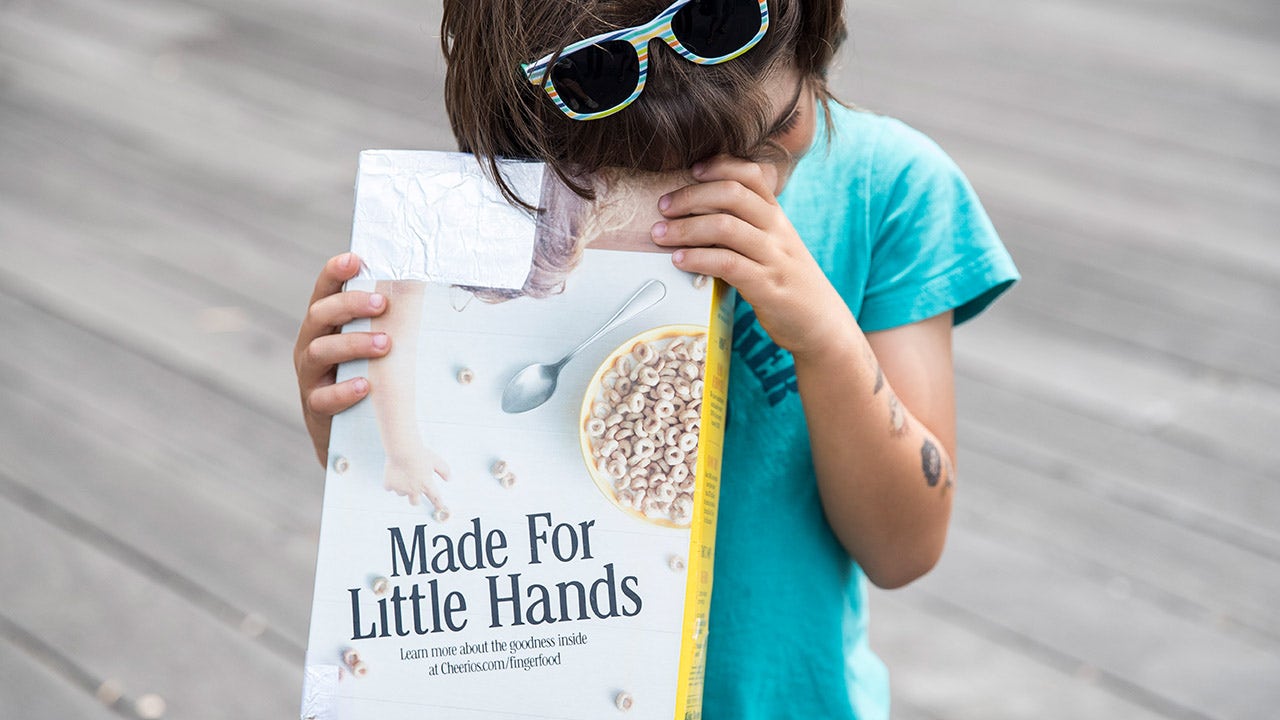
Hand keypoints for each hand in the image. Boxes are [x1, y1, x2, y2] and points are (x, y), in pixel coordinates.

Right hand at [293, 253, 391, 465]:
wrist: (348, 439)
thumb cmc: (368, 381)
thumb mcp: (373, 351)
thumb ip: (386, 325)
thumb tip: (427, 296)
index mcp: (324, 327)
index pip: (323, 292)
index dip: (335, 273)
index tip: (355, 259)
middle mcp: (310, 346)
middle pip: (320, 315)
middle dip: (350, 305)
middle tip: (383, 304)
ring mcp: (311, 378)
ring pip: (318, 352)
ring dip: (352, 344)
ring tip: (384, 344)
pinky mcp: (316, 409)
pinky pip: (323, 398)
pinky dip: (344, 391)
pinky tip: (366, 385)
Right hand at [383, 445, 451, 512]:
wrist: (403, 449)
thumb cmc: (420, 453)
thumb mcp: (436, 461)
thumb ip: (444, 471)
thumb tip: (449, 479)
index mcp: (426, 485)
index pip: (435, 498)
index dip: (438, 503)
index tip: (440, 508)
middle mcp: (414, 490)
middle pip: (415, 503)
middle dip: (415, 498)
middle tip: (414, 489)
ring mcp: (400, 488)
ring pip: (402, 493)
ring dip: (403, 487)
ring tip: (403, 473)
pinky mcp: (389, 484)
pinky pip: (389, 487)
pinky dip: (391, 482)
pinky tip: (393, 473)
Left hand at [649, 156, 852, 357]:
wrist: (821, 324)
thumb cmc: (788, 283)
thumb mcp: (775, 246)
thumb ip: (748, 226)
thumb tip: (700, 212)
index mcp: (778, 216)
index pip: (751, 174)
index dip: (720, 165)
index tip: (693, 170)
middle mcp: (777, 230)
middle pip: (732, 194)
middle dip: (690, 196)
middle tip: (663, 207)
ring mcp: (774, 257)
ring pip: (725, 227)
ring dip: (685, 228)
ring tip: (660, 234)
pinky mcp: (766, 286)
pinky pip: (727, 264)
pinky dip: (697, 258)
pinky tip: (679, 260)